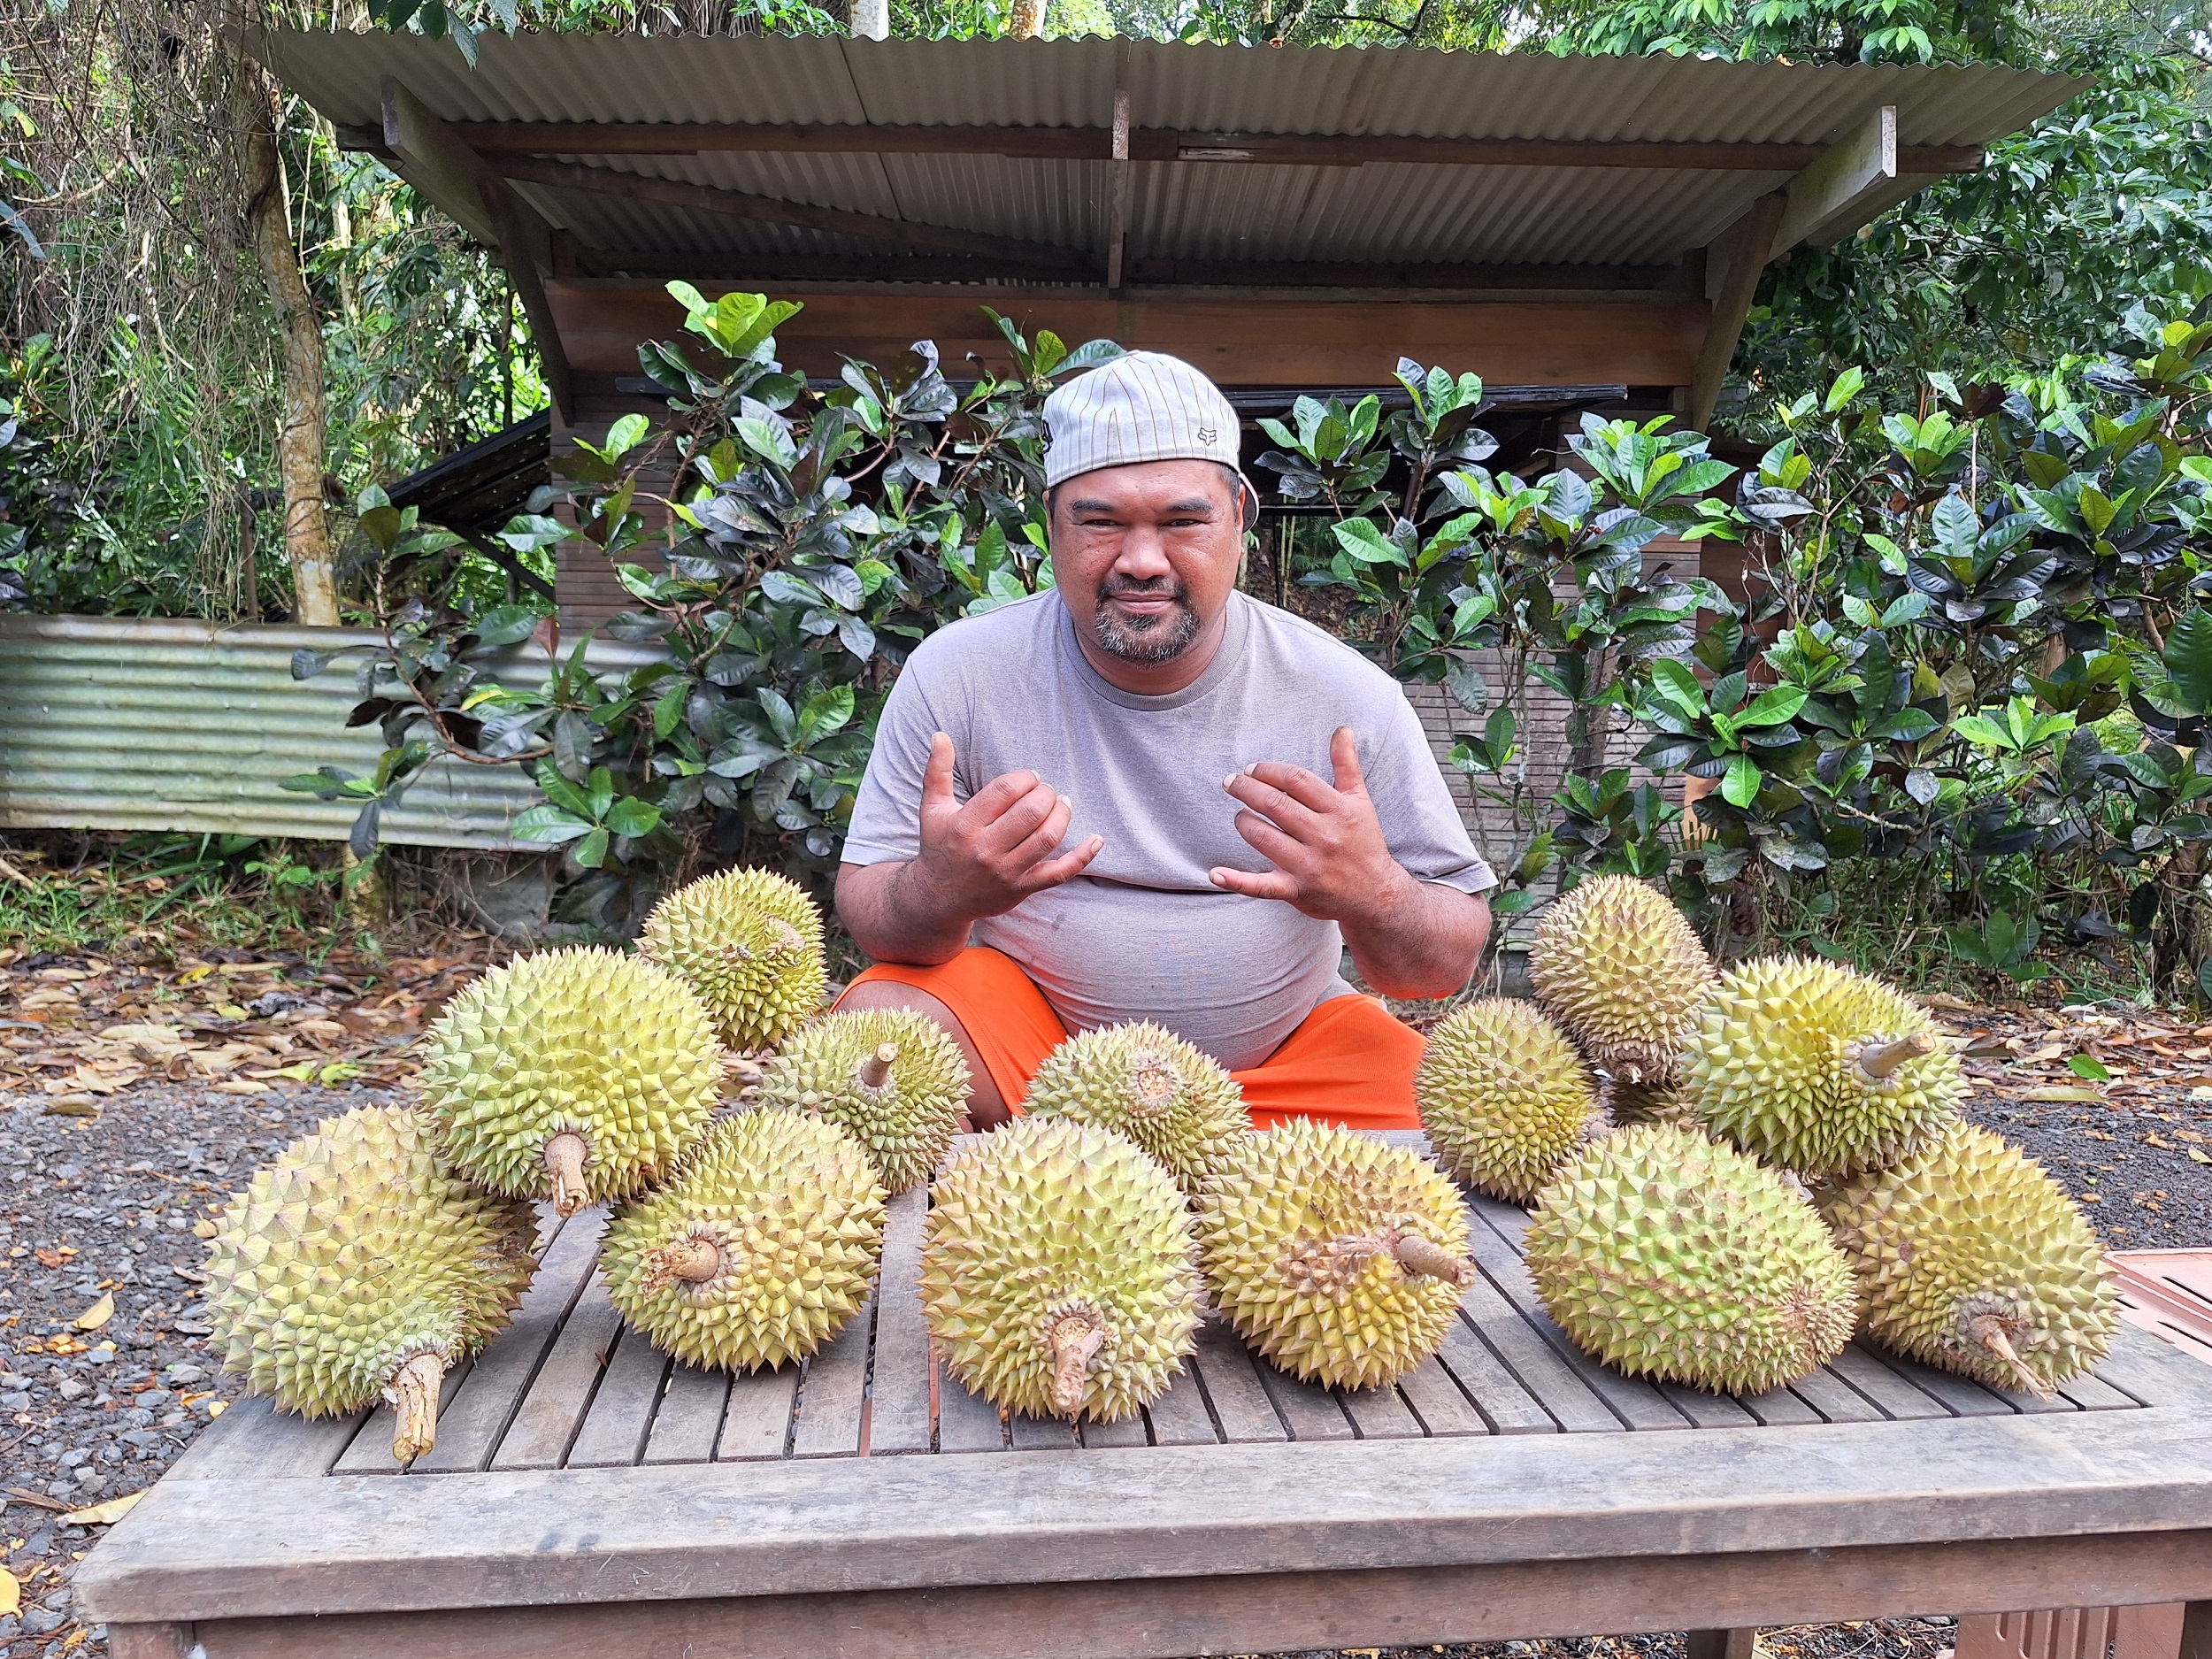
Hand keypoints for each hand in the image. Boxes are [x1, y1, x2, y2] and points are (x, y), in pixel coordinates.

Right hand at [904, 732, 1102, 921]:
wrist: (938, 899)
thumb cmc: (939, 846)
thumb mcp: (932, 808)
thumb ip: (937, 771)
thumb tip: (940, 735)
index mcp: (965, 825)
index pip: (1006, 791)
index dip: (1026, 778)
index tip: (1030, 778)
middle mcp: (986, 850)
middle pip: (1030, 813)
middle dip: (1045, 794)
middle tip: (1045, 790)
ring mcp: (1006, 872)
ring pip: (1047, 839)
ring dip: (1062, 815)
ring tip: (1062, 804)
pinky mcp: (1022, 889)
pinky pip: (1059, 874)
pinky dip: (1082, 857)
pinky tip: (1097, 840)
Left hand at [1209, 726, 1409, 922]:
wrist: (1376, 894)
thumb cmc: (1363, 842)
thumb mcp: (1360, 801)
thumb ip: (1347, 765)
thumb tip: (1342, 730)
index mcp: (1339, 810)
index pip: (1296, 780)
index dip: (1269, 771)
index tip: (1252, 769)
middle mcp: (1324, 836)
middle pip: (1275, 804)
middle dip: (1246, 789)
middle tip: (1231, 782)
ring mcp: (1309, 866)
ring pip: (1263, 837)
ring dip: (1243, 822)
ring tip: (1240, 815)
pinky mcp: (1297, 891)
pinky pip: (1262, 886)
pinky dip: (1237, 881)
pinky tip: (1216, 874)